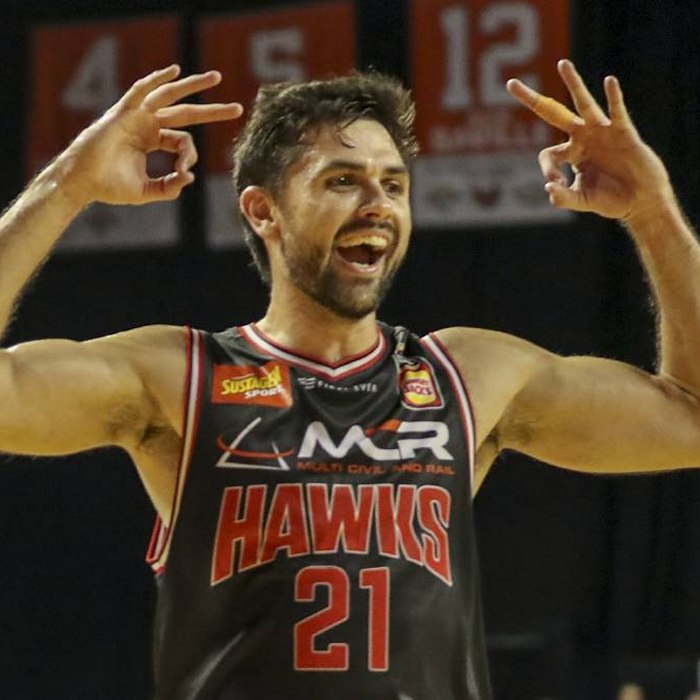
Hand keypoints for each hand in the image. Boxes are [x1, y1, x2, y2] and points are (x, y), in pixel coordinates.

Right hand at [55, 65, 242, 206]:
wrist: (83, 182)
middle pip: (185, 112)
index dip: (189, 155)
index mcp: (151, 141)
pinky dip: (157, 80)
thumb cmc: (110, 187)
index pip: (182, 141)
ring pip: (169, 96)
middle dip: (211, 110)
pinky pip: (141, 91)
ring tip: (216, 79)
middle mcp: (146, 124)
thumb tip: (189, 178)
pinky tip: (175, 71)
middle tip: (237, 108)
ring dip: (192, 86)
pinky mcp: (122, 113)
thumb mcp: (147, 191)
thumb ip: (169, 187)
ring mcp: (135, 116)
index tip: (183, 170)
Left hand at [507, 60, 674, 223]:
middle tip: (511, 84)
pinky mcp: (623, 132)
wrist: (639, 201)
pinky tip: (609, 82)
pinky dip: (613, 97)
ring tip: (562, 64)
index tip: (556, 185)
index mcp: (570, 154)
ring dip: (573, 84)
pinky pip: (616, 111)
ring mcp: (601, 132)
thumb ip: (563, 198)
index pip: (547, 154)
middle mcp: (582, 138)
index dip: (548, 169)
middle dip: (532, 100)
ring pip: (583, 104)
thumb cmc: (610, 200)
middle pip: (553, 113)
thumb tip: (547, 188)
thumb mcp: (582, 200)